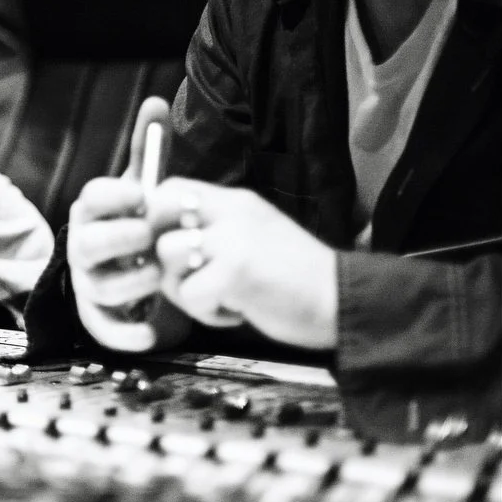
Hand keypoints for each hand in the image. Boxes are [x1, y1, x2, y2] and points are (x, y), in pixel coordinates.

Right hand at [65, 97, 189, 351]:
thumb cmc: (138, 225)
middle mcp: (83, 247)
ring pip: (101, 286)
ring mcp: (90, 284)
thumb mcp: (145, 188)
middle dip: (124, 240)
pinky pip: (106, 330)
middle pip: (89, 244)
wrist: (137, 275)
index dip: (117, 196)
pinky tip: (156, 327)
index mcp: (94, 211)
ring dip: (134, 281)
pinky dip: (130, 333)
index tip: (144, 195)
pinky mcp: (100, 319)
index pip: (93, 197)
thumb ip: (150, 149)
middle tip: (153, 237)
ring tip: (162, 275)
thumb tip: (157, 101)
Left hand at [148, 178, 337, 349]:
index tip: (168, 245)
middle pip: (157, 213)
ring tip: (220, 298)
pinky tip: (235, 312)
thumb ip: (214, 229)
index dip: (154, 217)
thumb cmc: (296, 278)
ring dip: (184, 288)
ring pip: (167, 255)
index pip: (169, 188)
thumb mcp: (253, 235)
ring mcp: (233, 239)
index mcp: (235, 201)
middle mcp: (231, 212)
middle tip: (185, 274)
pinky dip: (206, 313)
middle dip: (159, 248)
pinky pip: (189, 294)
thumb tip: (160, 239)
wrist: (347, 302)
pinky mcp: (236, 272)